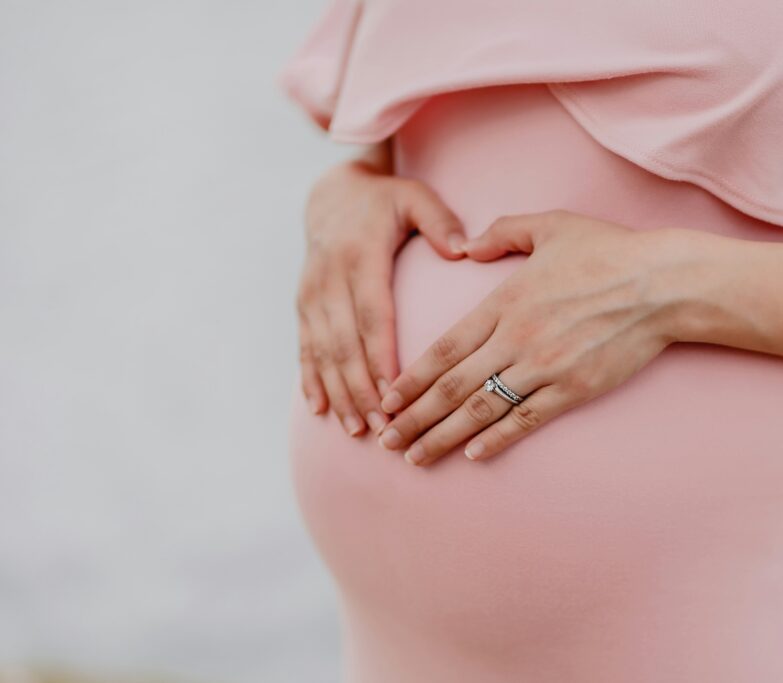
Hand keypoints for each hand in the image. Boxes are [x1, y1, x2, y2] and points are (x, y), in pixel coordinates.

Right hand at [297, 159, 467, 435]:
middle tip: (382, 426)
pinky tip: (319, 410)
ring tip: (357, 429)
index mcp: (360, 257)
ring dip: (338, 393)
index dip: (380, 355)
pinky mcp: (303, 306)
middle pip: (345, 343)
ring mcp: (312, 295)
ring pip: (322, 352)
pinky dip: (311, 380)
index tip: (394, 391)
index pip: (372, 315)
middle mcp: (330, 279)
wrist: (331, 194)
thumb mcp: (415, 198)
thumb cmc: (385, 201)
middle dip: (361, 389)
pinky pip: (305, 348)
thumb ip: (440, 222)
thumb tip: (463, 249)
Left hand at [374, 210, 715, 465]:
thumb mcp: (551, 225)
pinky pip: (527, 420)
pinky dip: (497, 439)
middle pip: (452, 386)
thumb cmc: (608, 251)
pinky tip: (473, 455)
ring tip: (415, 457)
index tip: (386, 399)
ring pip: (482, 410)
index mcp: (504, 302)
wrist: (662, 285)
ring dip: (443, 436)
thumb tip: (467, 245)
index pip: (444, 348)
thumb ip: (502, 232)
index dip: (411, 378)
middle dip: (414, 417)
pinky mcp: (574, 389)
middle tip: (385, 440)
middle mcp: (516, 339)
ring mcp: (544, 368)